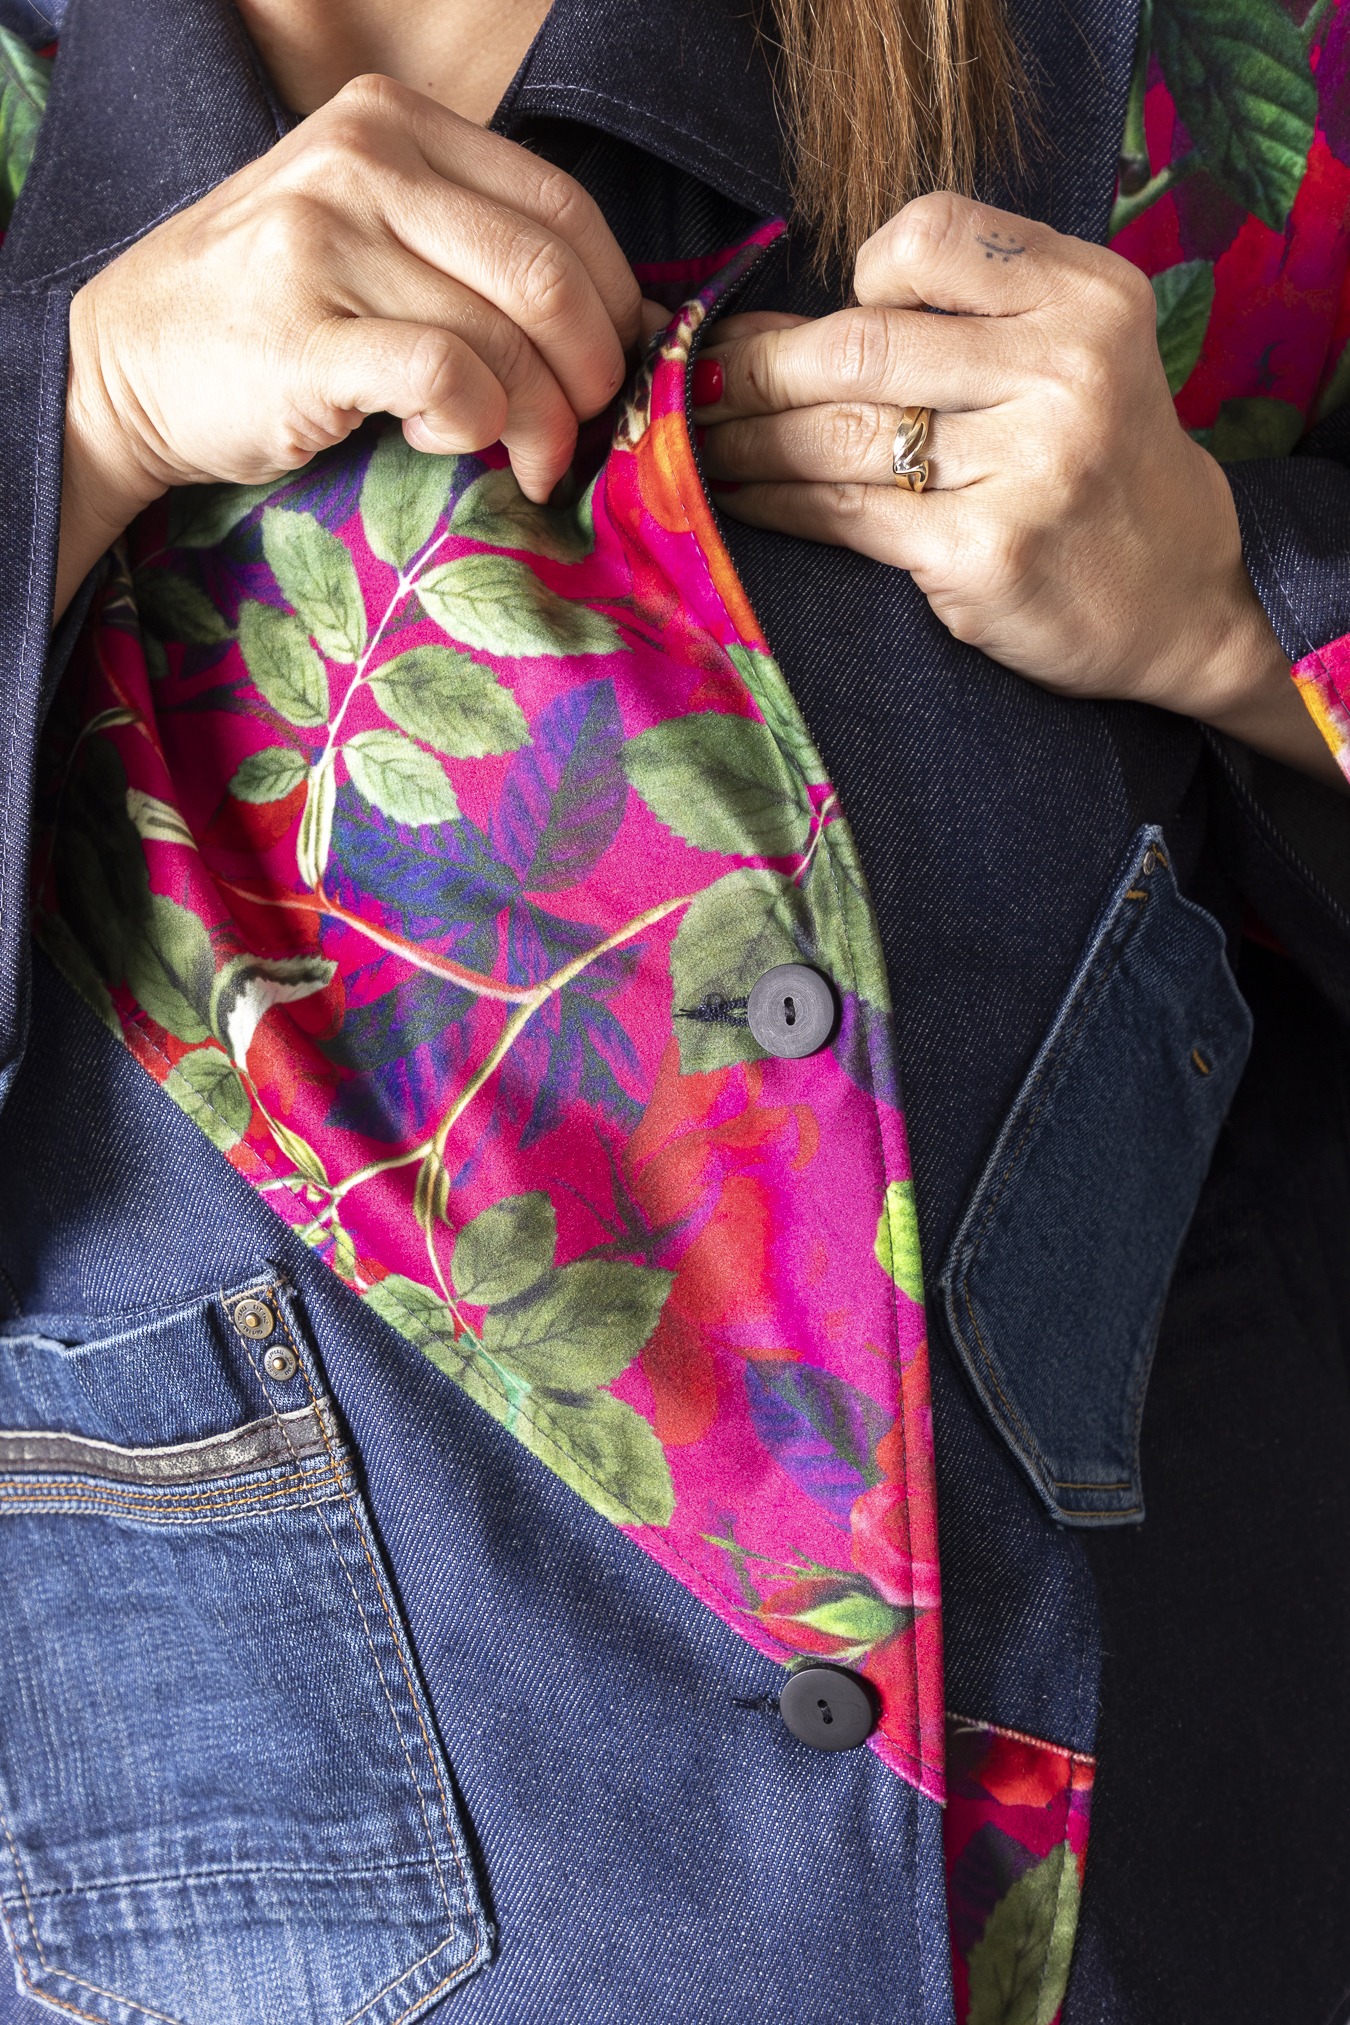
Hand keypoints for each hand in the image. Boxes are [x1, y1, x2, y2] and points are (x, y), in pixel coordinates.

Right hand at [57, 74, 641, 613]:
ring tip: (512, 452)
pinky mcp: (304, 333)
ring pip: (504, 337)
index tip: (611, 368)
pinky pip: (449, 379)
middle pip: (547, 275)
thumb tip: (612, 324)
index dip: (614, 302)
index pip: (563, 207)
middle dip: (590, 372)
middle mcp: (361, 161)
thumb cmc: (271, 312)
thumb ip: (471, 247)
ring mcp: (325, 239)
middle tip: (579, 431)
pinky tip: (440, 435)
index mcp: (393, 121)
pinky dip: (472, 423)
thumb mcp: (368, 231)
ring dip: (533, 420)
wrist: (128, 364)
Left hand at [696, 192, 1343, 787]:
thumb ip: (962, 320)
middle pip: (858, 345)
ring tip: (690, 441)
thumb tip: (771, 326)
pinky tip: (734, 498)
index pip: (928, 239)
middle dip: (754, 368)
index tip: (816, 324)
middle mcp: (1066, 369)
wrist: (1181, 596)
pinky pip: (844, 514)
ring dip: (742, 439)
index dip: (855, 278)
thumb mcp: (1072, 353)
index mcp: (1085, 296)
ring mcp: (1030, 465)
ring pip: (838, 434)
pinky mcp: (987, 552)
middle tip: (687, 382)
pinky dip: (773, 504)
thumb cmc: (1097, 465)